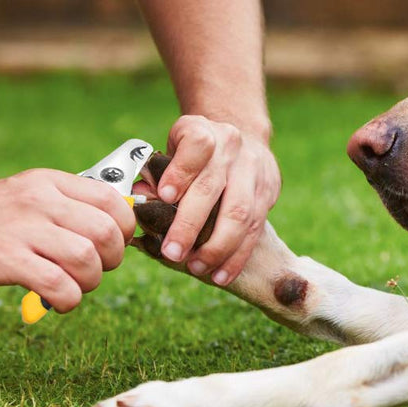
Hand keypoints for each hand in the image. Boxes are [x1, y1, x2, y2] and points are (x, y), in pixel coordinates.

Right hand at [0, 169, 135, 311]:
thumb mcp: (30, 198)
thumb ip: (70, 207)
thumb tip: (119, 228)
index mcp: (50, 182)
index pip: (111, 199)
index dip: (124, 228)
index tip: (115, 245)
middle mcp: (38, 200)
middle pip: (105, 231)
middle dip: (112, 260)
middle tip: (95, 270)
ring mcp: (21, 228)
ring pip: (86, 258)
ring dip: (90, 282)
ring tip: (74, 286)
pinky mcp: (4, 258)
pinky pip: (58, 284)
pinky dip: (68, 299)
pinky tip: (57, 300)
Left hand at [138, 115, 280, 285]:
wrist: (242, 136)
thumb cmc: (196, 151)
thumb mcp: (174, 148)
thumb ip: (157, 172)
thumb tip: (139, 197)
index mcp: (203, 132)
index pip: (196, 146)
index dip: (180, 171)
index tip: (164, 195)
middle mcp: (232, 148)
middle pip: (213, 187)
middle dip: (190, 224)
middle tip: (172, 252)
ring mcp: (253, 171)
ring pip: (240, 214)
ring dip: (217, 247)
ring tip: (197, 267)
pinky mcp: (268, 193)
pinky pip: (254, 230)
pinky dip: (236, 257)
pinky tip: (220, 274)